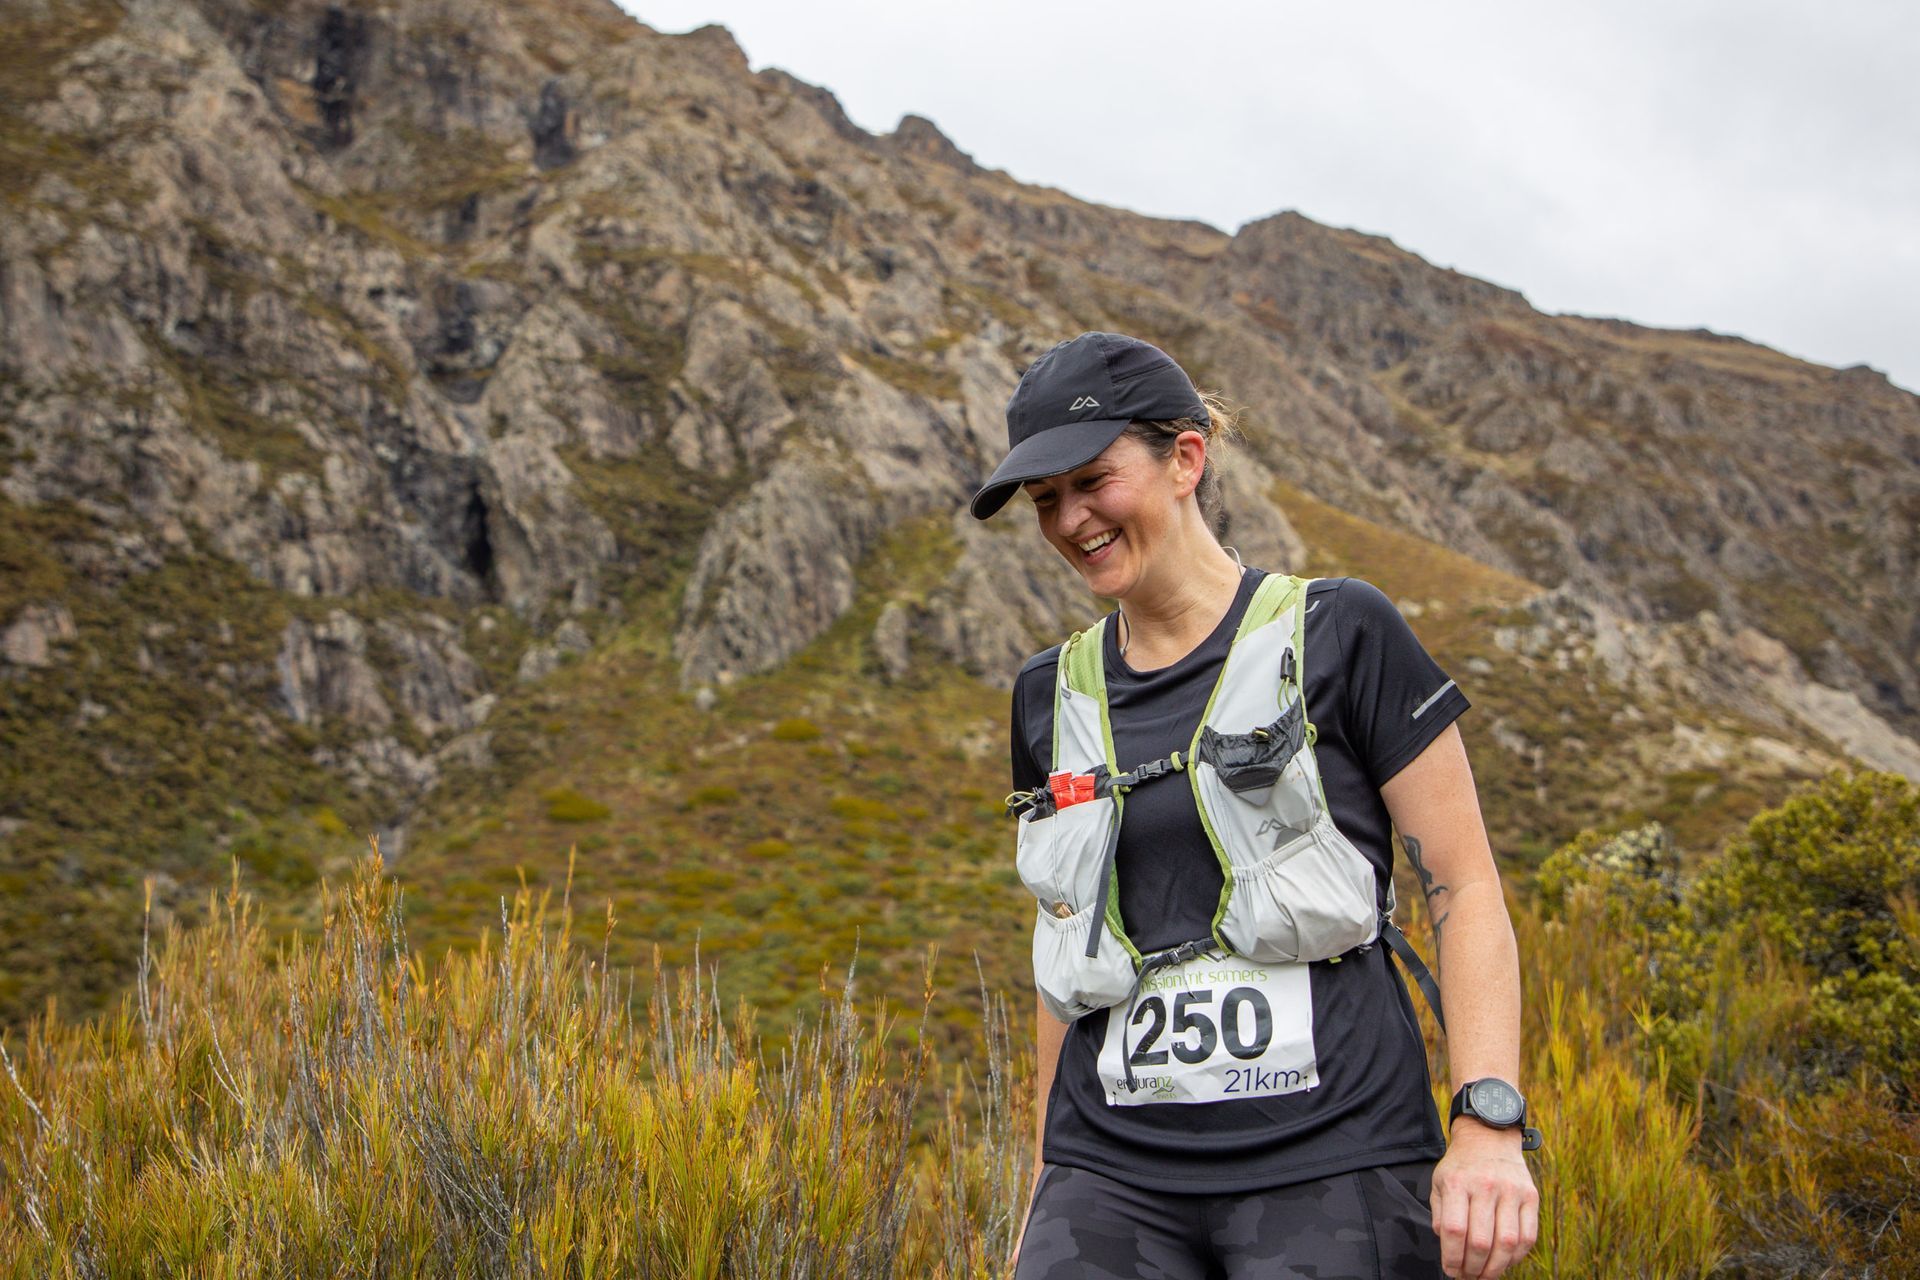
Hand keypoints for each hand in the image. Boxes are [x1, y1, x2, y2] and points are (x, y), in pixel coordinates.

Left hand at [1431, 1121, 1538, 1277]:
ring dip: (1496, 1268)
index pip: (1454, 1230)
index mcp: (1457, 1183)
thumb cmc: (1461, 1166)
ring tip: (1486, 1275)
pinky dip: (1517, 1257)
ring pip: (1507, 1243)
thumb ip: (1440, 1215)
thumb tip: (1448, 1246)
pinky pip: (1528, 1237)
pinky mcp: (1531, 1196)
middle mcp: (1486, 1186)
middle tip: (1468, 1276)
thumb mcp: (1439, 1182)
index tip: (1451, 1270)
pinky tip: (1505, 1262)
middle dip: (1473, 1268)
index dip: (1452, 1257)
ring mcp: (1511, 1191)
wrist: (1489, 1136)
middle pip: (1481, 1241)